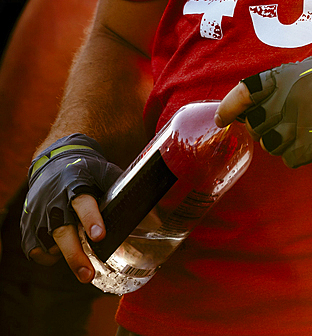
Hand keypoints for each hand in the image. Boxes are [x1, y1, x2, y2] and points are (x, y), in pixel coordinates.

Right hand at [21, 134, 120, 281]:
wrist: (53, 162)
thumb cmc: (86, 171)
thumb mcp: (105, 173)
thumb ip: (126, 194)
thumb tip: (156, 221)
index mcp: (75, 183)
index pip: (83, 204)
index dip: (91, 220)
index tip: (100, 237)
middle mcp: (53, 200)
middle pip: (62, 233)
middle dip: (75, 255)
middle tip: (89, 275)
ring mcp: (38, 215)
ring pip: (49, 245)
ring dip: (66, 254)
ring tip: (80, 256)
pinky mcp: (28, 227)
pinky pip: (37, 251)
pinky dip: (49, 255)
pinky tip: (61, 248)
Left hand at [216, 55, 311, 167]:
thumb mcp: (307, 69)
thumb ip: (280, 82)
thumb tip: (255, 100)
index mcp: (281, 79)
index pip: (242, 94)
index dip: (228, 108)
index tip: (222, 118)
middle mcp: (282, 102)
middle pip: (255, 125)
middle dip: (264, 126)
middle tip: (282, 121)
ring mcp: (294, 126)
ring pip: (270, 144)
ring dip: (281, 140)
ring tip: (303, 129)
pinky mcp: (307, 147)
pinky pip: (288, 157)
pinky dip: (298, 153)